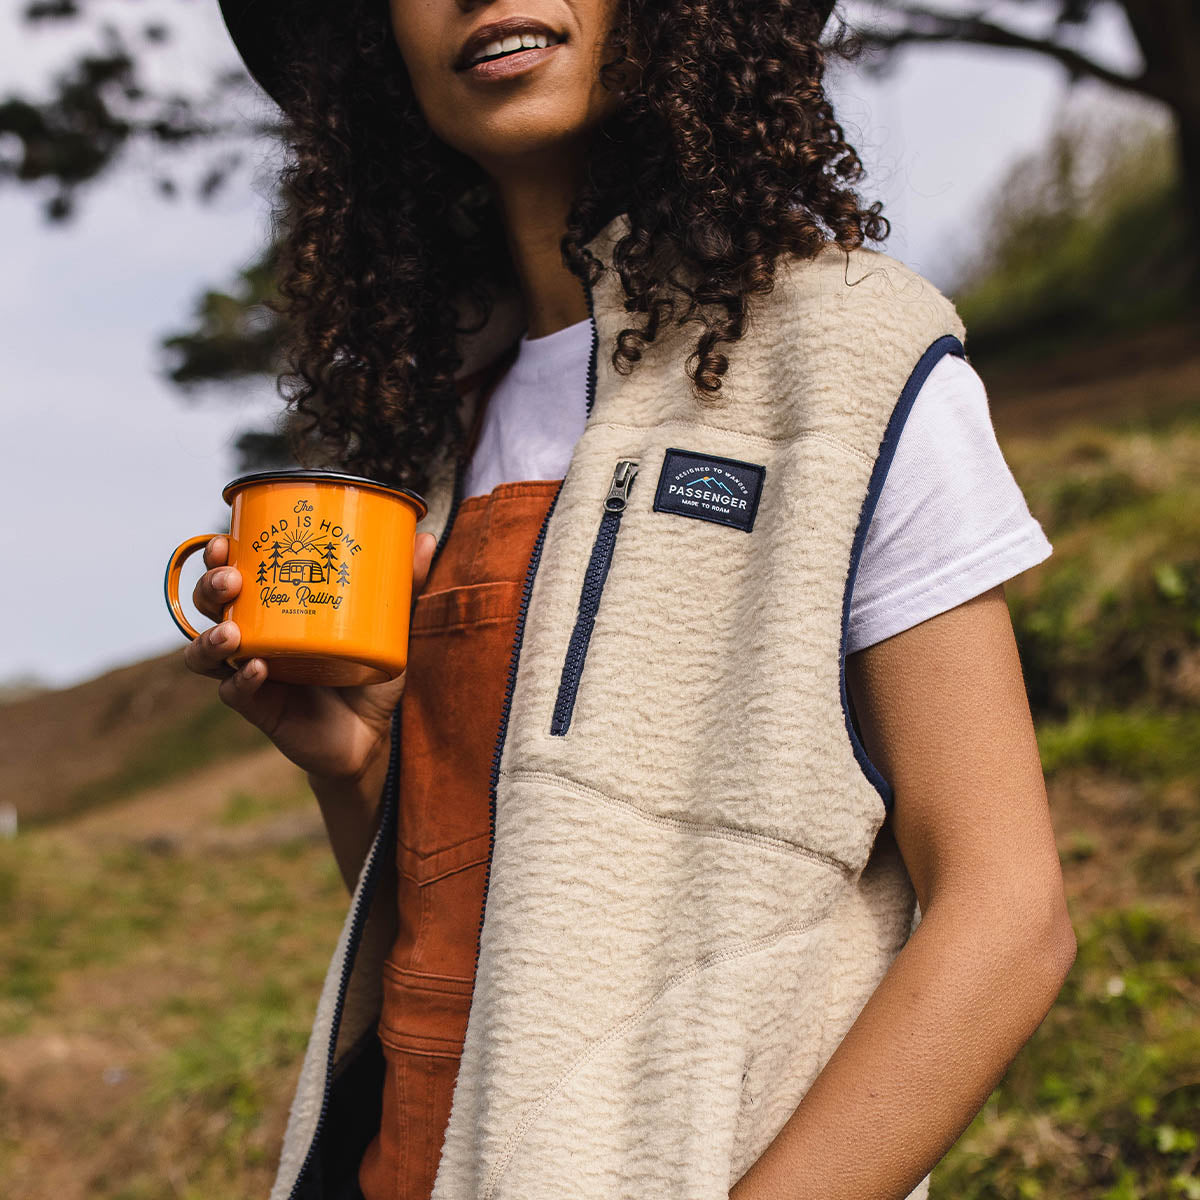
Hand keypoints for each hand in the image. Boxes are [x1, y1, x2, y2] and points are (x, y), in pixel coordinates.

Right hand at [182, 530, 437, 781]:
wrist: (372, 734)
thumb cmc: (369, 672)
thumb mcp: (388, 627)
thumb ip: (403, 587)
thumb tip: (427, 540)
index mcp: (275, 607)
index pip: (234, 571)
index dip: (219, 554)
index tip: (227, 539)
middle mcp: (255, 636)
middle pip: (210, 605)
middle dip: (209, 587)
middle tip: (231, 580)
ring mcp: (251, 672)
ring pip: (204, 651)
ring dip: (210, 637)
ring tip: (232, 632)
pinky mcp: (259, 708)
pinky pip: (234, 692)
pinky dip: (241, 681)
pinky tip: (258, 669)